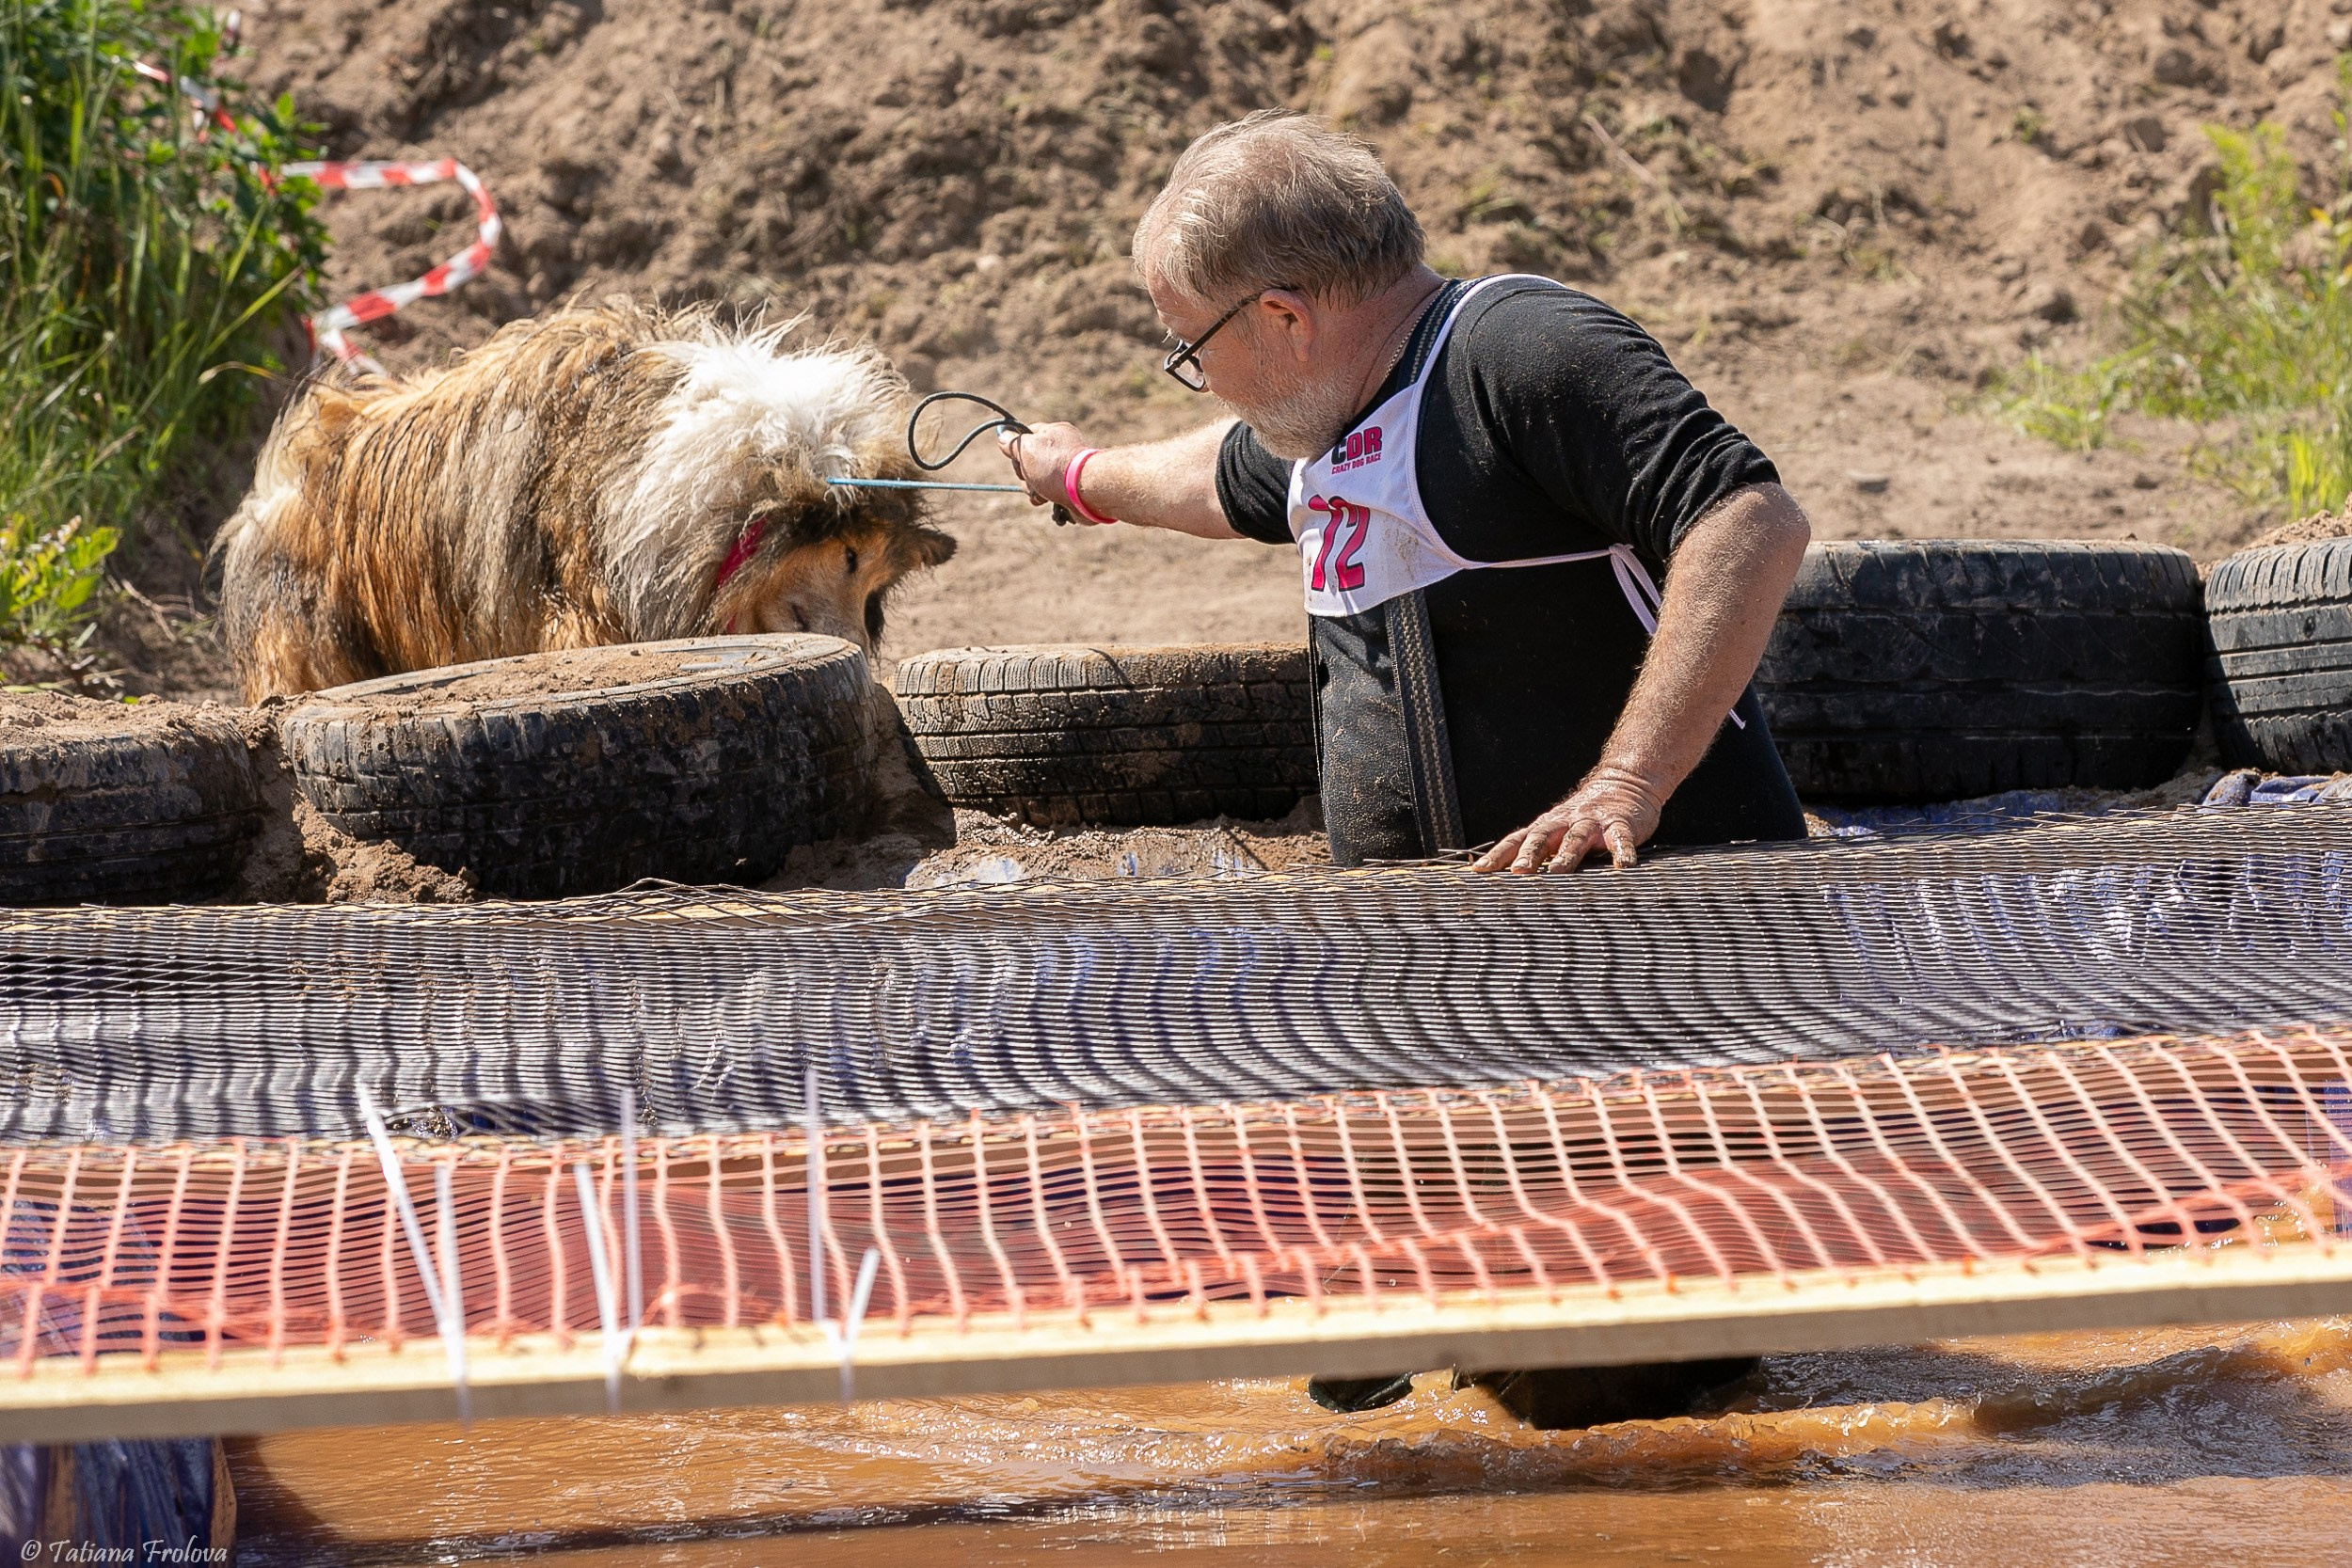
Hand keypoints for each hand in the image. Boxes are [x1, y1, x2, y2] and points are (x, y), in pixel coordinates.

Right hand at [997, 422, 1100, 520]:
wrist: (1085, 491)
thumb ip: (1012, 443)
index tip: (1016, 458)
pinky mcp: (1070, 488)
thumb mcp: (1027, 449)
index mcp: (1054, 432)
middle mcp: (1062, 449)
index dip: (1017, 447)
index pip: (1027, 434)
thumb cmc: (1055, 466)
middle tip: (1031, 476)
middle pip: (1029, 460)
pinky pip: (1049, 492)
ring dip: (1033, 488)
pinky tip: (1045, 500)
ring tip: (1042, 492)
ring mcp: (1066, 470)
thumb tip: (1002, 435)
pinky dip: (1044, 497)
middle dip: (1024, 473)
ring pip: (1037, 479)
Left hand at [1471, 763, 1664, 874]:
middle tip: (1517, 872)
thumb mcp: (1558, 833)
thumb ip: (1538, 854)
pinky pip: (1621, 840)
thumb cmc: (1584, 819)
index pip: (1516, 841)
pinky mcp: (1620, 825)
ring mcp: (1592, 823)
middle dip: (1528, 854)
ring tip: (1558, 871)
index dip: (1497, 855)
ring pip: (1576, 838)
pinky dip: (1621, 852)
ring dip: (1567, 854)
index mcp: (1546, 828)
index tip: (1479, 871)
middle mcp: (1564, 823)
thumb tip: (1511, 884)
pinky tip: (1622, 867)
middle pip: (1542, 837)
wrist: (1625, 784)